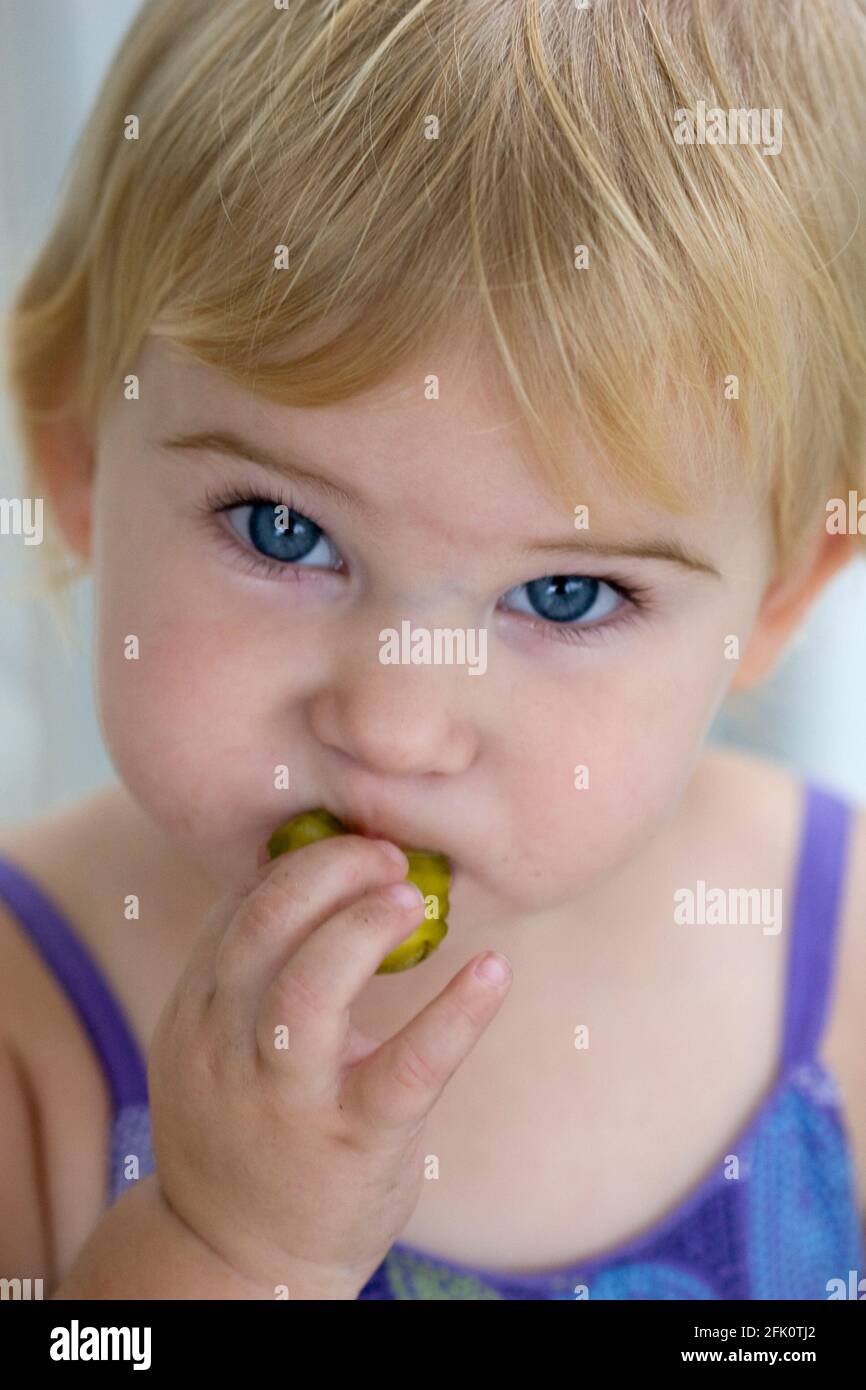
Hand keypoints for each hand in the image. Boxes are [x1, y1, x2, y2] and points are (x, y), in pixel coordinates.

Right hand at [147, 833, 511, 1296]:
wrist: (237, 1264)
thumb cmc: (247, 1136)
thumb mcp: (221, 1051)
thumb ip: (254, 976)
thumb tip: (320, 881)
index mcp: (197, 1016)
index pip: (238, 910)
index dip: (299, 862)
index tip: (352, 842)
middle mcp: (226, 1050)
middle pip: (263, 928)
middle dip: (326, 871)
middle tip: (386, 857)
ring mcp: (286, 1100)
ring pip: (309, 987)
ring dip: (365, 924)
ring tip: (413, 895)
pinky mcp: (353, 1142)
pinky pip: (408, 1067)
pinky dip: (455, 1011)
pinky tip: (493, 972)